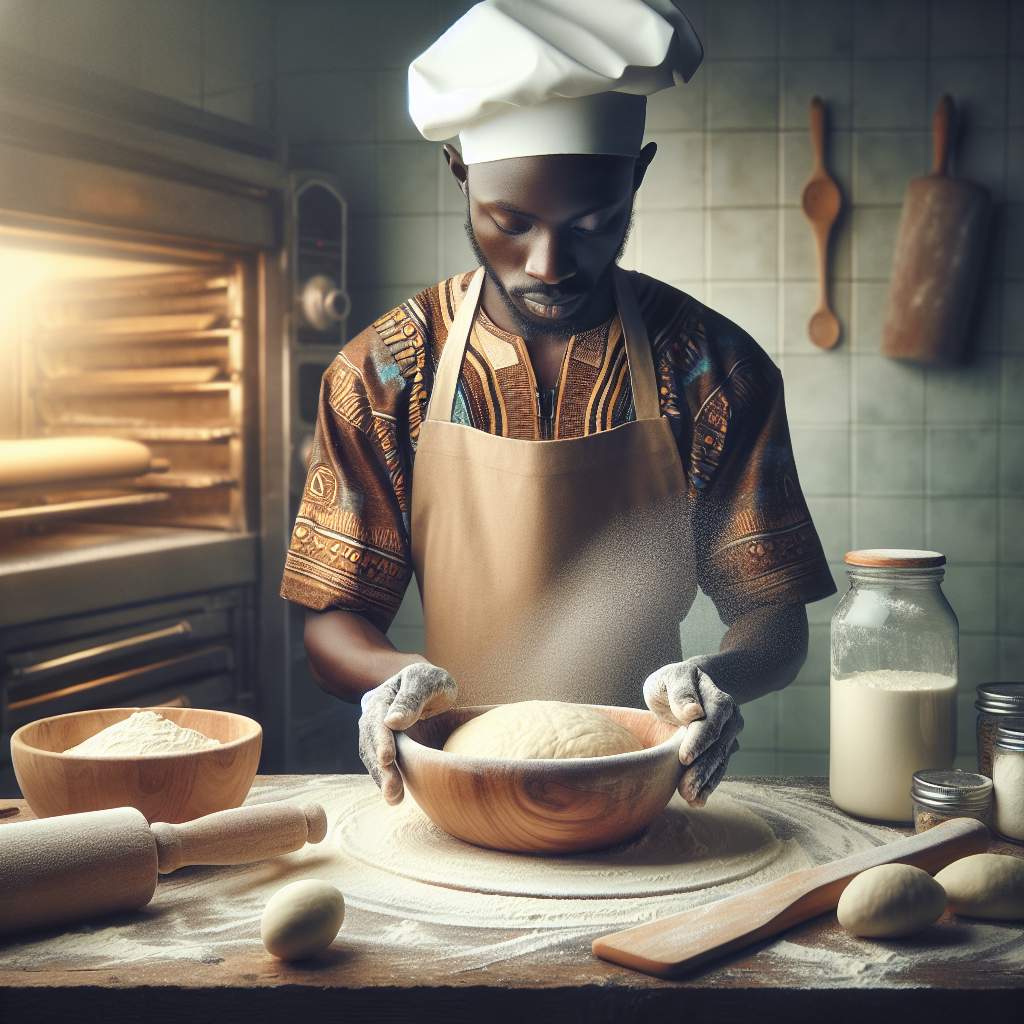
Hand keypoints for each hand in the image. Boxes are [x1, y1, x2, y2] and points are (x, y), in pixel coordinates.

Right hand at [358, 661, 456, 804]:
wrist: (431, 689)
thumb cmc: (432, 683)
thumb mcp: (428, 682)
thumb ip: (413, 697)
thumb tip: (392, 721)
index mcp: (383, 697)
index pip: (378, 721)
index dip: (382, 740)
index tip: (388, 759)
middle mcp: (374, 716)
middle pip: (372, 743)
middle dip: (381, 768)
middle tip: (392, 789)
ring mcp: (377, 733)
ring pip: (374, 758)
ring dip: (382, 778)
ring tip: (395, 799)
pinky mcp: (385, 748)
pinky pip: (381, 765)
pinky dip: (386, 779)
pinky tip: (395, 795)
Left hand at [642, 659, 743, 807]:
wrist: (687, 687)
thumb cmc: (674, 681)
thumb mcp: (672, 678)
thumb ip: (681, 691)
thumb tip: (694, 712)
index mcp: (718, 699)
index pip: (711, 722)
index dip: (699, 741)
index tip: (684, 758)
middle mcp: (729, 719)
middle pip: (718, 747)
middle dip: (702, 769)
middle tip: (685, 789)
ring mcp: (728, 736)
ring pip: (719, 761)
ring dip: (705, 781)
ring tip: (690, 798)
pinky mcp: (722, 750)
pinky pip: (718, 769)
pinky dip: (708, 784)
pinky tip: (698, 800)